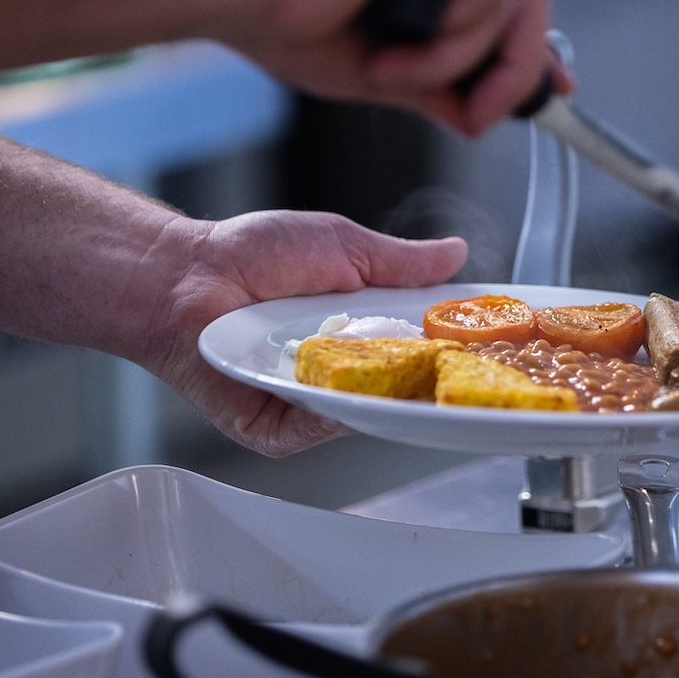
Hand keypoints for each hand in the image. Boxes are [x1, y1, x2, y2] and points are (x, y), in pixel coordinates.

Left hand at [141, 209, 467, 456]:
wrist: (187, 273)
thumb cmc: (256, 254)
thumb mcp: (344, 247)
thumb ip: (401, 261)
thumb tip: (457, 253)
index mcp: (363, 332)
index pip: (420, 350)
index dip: (453, 349)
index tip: (490, 345)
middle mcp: (341, 372)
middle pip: (398, 390)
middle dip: (430, 383)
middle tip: (466, 375)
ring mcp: (308, 402)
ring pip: (359, 414)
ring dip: (383, 399)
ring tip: (413, 386)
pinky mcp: (272, 428)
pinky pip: (311, 430)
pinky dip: (328, 416)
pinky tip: (342, 398)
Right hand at [222, 0, 561, 135]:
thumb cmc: (287, 19)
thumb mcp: (382, 75)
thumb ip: (438, 88)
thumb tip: (478, 115)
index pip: (511, 4)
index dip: (536, 51)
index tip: (554, 92)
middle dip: (518, 69)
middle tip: (483, 116)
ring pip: (514, 3)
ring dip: (467, 65)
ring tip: (399, 81)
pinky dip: (448, 46)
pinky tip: (390, 61)